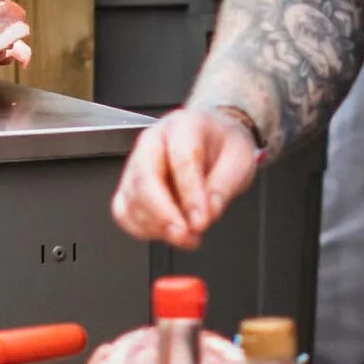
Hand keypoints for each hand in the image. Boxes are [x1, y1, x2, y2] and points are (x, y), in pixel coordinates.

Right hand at [112, 106, 262, 246]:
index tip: (202, 220)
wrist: (213, 138)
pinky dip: (141, 229)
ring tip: (186, 237)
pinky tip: (166, 234)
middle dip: (164, 214)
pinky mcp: (130, 184)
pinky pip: (123, 210)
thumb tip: (207, 213)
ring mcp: (137, 162)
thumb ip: (224, 186)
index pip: (181, 159)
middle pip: (145, 178)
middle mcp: (154, 141)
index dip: (191, 194)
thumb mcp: (240, 160)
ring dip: (156, 226)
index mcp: (184, 126)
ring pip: (131, 198)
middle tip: (185, 235)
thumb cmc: (223, 145)